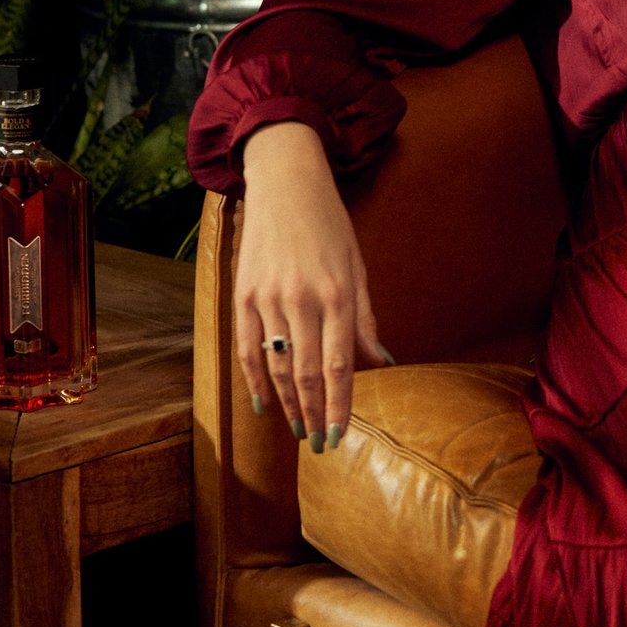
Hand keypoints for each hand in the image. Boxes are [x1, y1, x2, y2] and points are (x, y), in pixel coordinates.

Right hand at [233, 122, 394, 449]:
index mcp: (337, 294)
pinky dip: (254, 381)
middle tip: (320, 444)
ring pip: (276, 366)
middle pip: (305, 374)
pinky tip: (264, 405)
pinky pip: (247, 349)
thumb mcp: (358, 267)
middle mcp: (301, 299)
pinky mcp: (242, 294)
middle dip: (314, 414)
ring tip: (299, 430)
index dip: (338, 406)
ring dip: (288, 404)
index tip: (340, 435)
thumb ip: (366, 320)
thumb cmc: (330, 225)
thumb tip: (384, 364)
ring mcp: (267, 298)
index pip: (338, 366)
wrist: (285, 182)